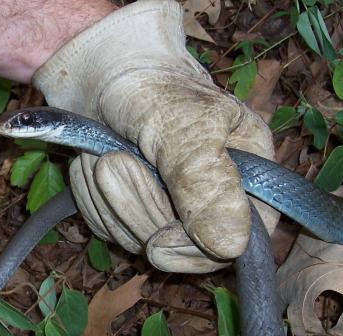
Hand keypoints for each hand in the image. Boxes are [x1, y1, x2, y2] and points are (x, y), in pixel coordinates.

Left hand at [33, 0, 277, 268]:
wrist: (101, 77)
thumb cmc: (151, 88)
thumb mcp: (182, 123)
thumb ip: (206, 179)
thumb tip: (232, 245)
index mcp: (247, 174)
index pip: (244, 240)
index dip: (200, 251)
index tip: (159, 241)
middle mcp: (215, 199)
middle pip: (185, 250)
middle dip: (139, 208)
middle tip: (113, 161)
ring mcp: (173, 211)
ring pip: (140, 241)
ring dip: (111, 198)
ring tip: (105, 152)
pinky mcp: (136, 214)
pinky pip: (111, 230)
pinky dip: (94, 199)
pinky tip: (96, 163)